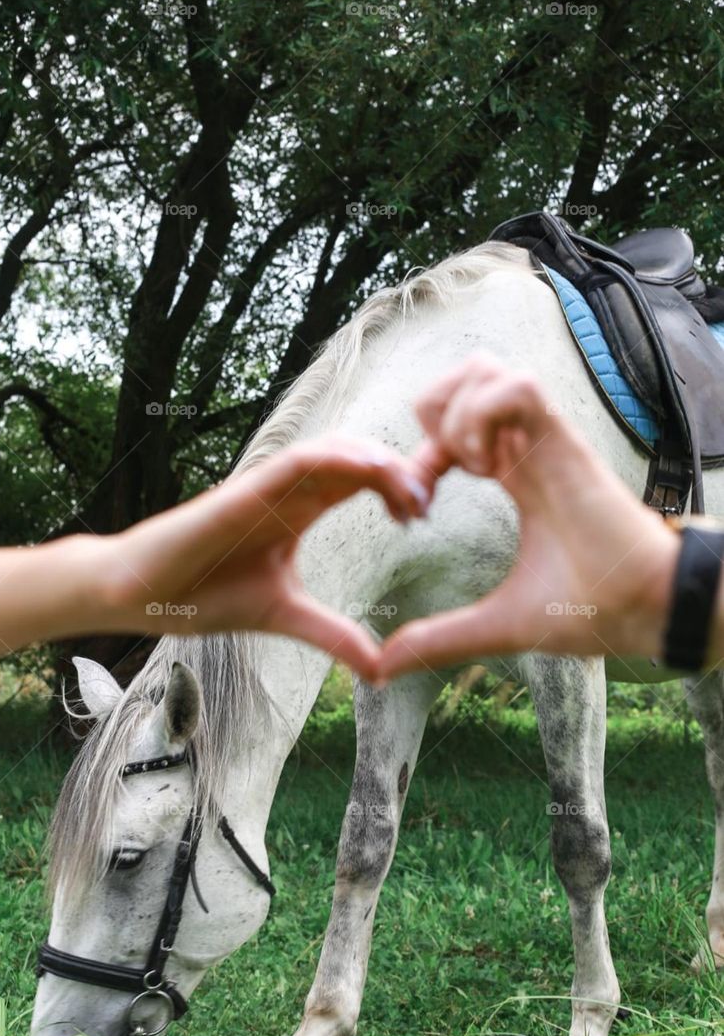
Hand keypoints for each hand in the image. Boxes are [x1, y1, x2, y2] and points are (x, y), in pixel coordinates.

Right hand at [103, 436, 433, 679]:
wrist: (144, 594)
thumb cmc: (205, 594)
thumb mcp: (286, 616)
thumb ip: (334, 635)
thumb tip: (381, 669)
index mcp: (300, 511)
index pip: (360, 481)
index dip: (397, 488)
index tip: (422, 517)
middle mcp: (288, 491)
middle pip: (356, 459)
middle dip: (397, 471)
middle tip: (425, 503)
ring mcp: (267, 487)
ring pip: (333, 449)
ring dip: (376, 459)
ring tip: (410, 486)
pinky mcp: (245, 490)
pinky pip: (298, 460)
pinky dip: (337, 458)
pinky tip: (372, 469)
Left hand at [378, 355, 680, 677]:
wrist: (647, 611)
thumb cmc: (592, 609)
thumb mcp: (498, 624)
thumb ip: (443, 638)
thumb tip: (387, 667)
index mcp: (516, 475)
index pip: (451, 427)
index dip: (417, 458)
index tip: (414, 512)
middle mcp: (527, 449)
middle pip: (466, 374)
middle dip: (431, 414)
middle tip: (433, 477)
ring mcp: (546, 440)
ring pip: (485, 368)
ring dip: (456, 413)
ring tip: (464, 471)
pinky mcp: (566, 443)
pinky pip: (518, 386)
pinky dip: (485, 417)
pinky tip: (486, 469)